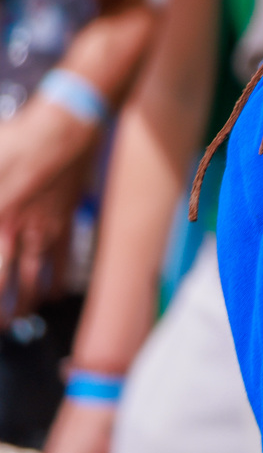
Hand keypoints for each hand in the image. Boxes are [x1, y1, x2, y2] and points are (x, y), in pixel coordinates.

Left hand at [0, 110, 94, 319]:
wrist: (66, 127)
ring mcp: (45, 227)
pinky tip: (57, 292)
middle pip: (7, 281)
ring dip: (28, 301)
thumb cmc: (22, 139)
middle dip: (5, 308)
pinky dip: (60, 279)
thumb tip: (0, 214)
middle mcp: (19, 229)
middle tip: (3, 325)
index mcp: (0, 218)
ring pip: (35, 275)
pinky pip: (63, 258)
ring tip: (22, 318)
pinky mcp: (65, 218)